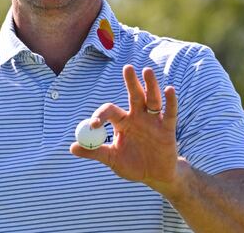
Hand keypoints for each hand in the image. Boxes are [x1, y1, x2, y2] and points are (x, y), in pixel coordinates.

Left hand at [70, 65, 181, 193]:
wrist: (155, 176)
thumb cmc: (132, 165)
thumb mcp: (111, 159)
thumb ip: (94, 152)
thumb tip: (72, 147)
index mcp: (122, 122)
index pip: (110, 111)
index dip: (101, 115)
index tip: (94, 125)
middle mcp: (138, 117)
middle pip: (134, 95)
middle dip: (131, 82)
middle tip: (127, 68)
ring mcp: (153, 121)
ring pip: (152, 99)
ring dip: (150, 85)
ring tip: (146, 70)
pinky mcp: (167, 129)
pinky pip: (170, 113)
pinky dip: (171, 101)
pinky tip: (169, 90)